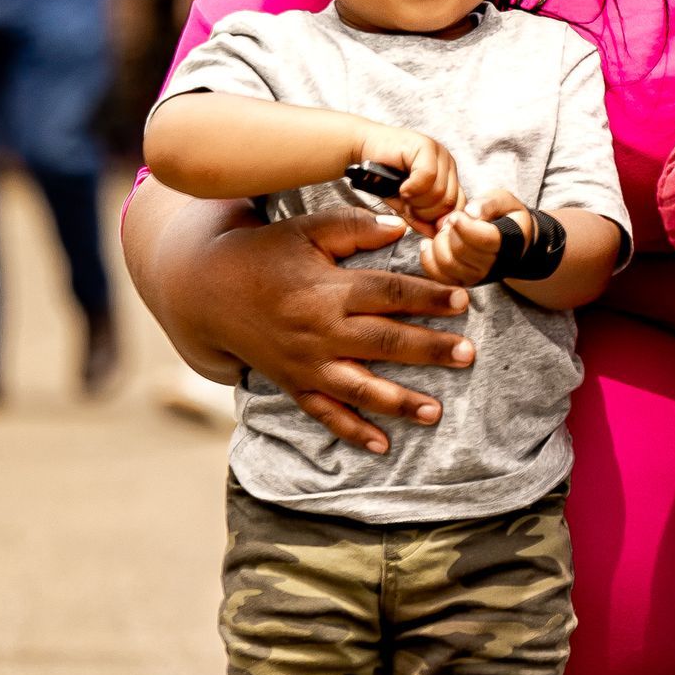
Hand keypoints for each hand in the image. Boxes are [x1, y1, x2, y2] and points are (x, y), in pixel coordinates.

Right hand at [143, 197, 475, 455]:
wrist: (207, 290)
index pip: (389, 294)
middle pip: (385, 343)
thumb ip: (354, 228)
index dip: (428, 297)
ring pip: (360, 388)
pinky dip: (352, 432)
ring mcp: (306, 363)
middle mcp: (320, 331)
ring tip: (436, 412)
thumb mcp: (306, 230)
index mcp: (328, 289)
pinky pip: (325, 413)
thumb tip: (402, 229)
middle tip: (467, 355)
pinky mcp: (294, 383)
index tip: (463, 301)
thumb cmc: (264, 253)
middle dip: (429, 351)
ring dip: (400, 402)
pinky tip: (382, 446)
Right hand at [360, 124, 461, 234]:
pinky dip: (412, 188)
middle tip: (407, 204)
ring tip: (403, 194)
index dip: (437, 220)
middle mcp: (448, 164)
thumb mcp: (407, 206)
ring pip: (440, 192)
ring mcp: (439, 154)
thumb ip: (424, 221)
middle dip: (425, 213)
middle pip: (450, 203)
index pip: (459, 207)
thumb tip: (437, 234)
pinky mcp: (426, 146)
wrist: (363, 150)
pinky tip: (402, 186)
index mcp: (449, 178)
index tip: (417, 218)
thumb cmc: (384, 177)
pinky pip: (427, 177)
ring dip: (416, 201)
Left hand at [419, 188, 529, 286]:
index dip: (465, 226)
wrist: (509, 242)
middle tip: (452, 219)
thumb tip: (470, 213)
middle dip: (450, 231)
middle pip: (461, 251)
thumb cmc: (504, 217)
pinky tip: (429, 242)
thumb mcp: (503, 201)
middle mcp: (493, 266)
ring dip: (438, 243)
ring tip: (444, 230)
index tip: (457, 216)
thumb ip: (489, 204)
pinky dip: (428, 257)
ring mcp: (476, 277)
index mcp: (508, 244)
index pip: (485, 240)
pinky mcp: (461, 281)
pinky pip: (438, 275)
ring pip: (447, 265)